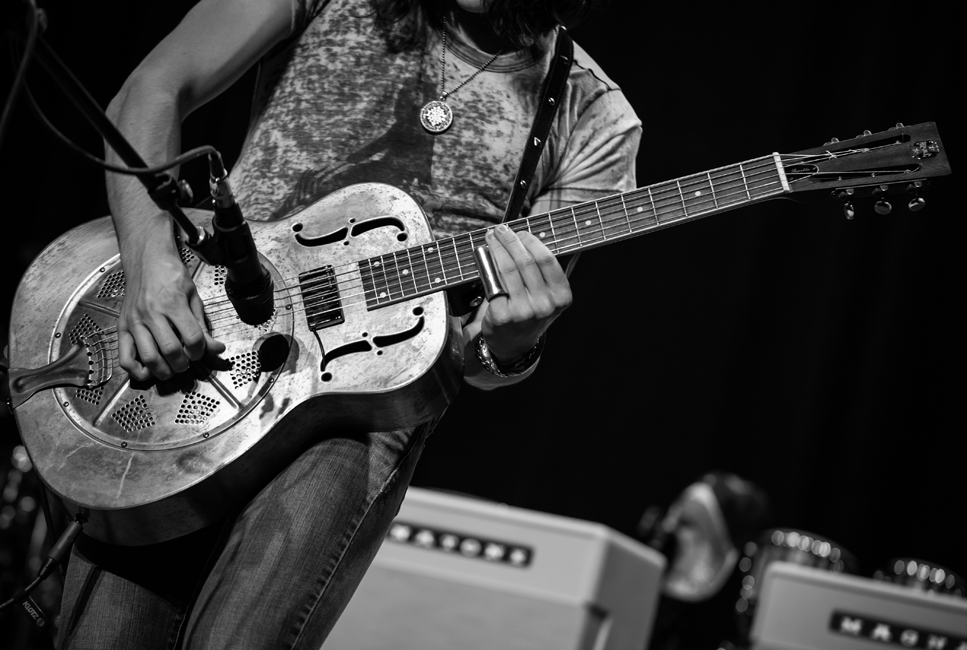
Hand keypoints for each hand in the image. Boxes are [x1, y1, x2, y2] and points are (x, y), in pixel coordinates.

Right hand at [117, 238, 223, 380]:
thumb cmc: (171, 276)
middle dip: (184, 363)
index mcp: (173, 304)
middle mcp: (151, 314)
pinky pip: (125, 358)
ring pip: (150, 358)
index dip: (201, 350)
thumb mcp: (193, 297)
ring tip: (172, 366)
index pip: (192, 338)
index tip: (201, 349)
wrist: (146, 261)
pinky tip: (149, 369)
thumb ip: (203, 325)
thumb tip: (216, 348)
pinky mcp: (122, 327)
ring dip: (165, 370)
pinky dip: (137, 371)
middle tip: (187, 360)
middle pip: (171, 351)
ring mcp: (134, 322)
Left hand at [480, 224, 571, 362]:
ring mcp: (524, 312)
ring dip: (497, 248)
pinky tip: (484, 256)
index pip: (547, 260)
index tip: (521, 231)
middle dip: (511, 240)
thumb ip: (550, 270)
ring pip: (508, 269)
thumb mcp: (550, 296)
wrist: (514, 342)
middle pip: (526, 261)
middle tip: (501, 230)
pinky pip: (493, 282)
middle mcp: (545, 305)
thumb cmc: (531, 311)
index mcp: (562, 296)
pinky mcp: (503, 316)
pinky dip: (487, 265)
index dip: (532, 241)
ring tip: (491, 237)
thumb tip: (547, 235)